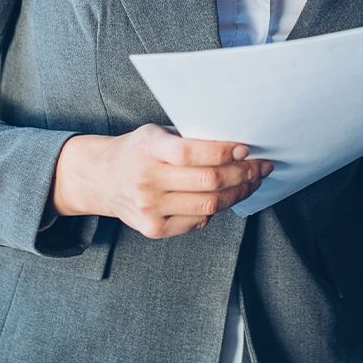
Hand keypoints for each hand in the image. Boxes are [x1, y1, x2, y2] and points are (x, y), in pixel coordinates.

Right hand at [51, 123, 273, 238]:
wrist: (99, 178)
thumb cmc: (138, 150)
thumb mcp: (158, 133)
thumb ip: (190, 138)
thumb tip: (237, 143)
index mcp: (150, 149)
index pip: (193, 152)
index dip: (225, 151)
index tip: (247, 148)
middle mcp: (148, 180)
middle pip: (209, 181)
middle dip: (244, 173)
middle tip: (263, 166)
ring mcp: (149, 208)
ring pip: (209, 204)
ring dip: (239, 193)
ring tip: (253, 182)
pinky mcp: (152, 229)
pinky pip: (197, 221)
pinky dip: (216, 209)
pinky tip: (225, 197)